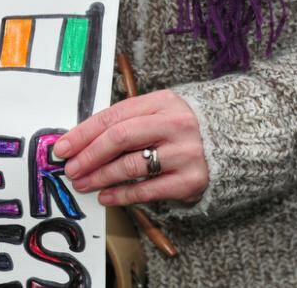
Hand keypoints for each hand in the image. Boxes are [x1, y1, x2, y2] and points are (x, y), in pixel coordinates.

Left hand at [53, 89, 208, 206]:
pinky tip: (106, 196)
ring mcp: (184, 152)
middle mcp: (174, 124)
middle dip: (89, 155)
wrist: (233, 142)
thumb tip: (82, 142)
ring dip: (101, 176)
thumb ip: (127, 121)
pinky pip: (148, 190)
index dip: (83, 132)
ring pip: (131, 165)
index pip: (113, 115)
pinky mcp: (190, 180)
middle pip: (120, 137)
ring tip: (84, 183)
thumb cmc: (183, 128)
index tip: (63, 147)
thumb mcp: (159, 112)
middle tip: (71, 168)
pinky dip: (122, 194)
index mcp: (162, 102)